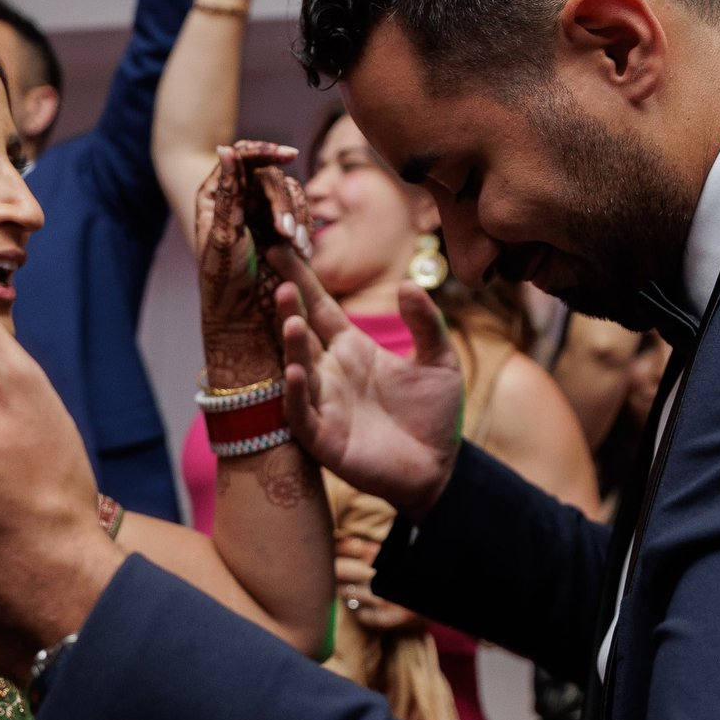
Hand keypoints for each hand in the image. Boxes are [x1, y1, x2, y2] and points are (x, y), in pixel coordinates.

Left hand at [195, 142, 307, 384]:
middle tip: (287, 234)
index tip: (290, 154)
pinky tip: (303, 252)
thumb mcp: (225, 237)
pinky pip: (302, 216)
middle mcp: (240, 200)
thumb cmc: (223, 282)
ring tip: (297, 247)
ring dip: (298, 217)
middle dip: (283, 203)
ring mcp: (263, 214)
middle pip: (271, 176)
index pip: (243, 157)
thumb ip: (229, 194)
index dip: (266, 151)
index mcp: (217, 195)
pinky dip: (306, 229)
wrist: (243, 319)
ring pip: (291, 194)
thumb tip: (226, 148)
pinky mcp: (283, 231)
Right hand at [272, 248, 463, 518]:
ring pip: (297, 369)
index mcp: (352, 349)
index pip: (320, 308)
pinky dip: (294, 393)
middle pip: (302, 334)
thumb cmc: (434, 415)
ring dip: (290, 346)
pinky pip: (301, 413)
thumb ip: (426, 323)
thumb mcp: (439, 361)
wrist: (439, 469)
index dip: (302, 280)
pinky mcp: (323, 438)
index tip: (281, 250)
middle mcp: (329, 373)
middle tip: (280, 282)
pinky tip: (293, 372)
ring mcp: (323, 404)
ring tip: (291, 321)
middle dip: (289, 308)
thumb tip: (407, 284)